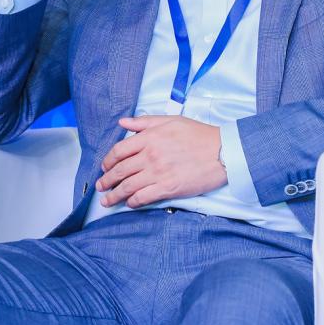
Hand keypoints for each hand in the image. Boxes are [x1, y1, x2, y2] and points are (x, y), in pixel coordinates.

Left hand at [96, 115, 227, 207]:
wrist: (223, 151)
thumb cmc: (199, 135)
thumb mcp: (171, 121)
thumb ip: (144, 122)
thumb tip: (123, 123)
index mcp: (149, 137)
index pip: (119, 150)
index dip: (108, 160)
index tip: (105, 167)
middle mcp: (150, 155)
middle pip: (120, 170)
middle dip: (106, 180)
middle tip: (100, 186)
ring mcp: (158, 173)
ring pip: (128, 186)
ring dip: (114, 195)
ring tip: (107, 201)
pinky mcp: (168, 188)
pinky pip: (143, 197)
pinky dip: (132, 202)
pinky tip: (129, 203)